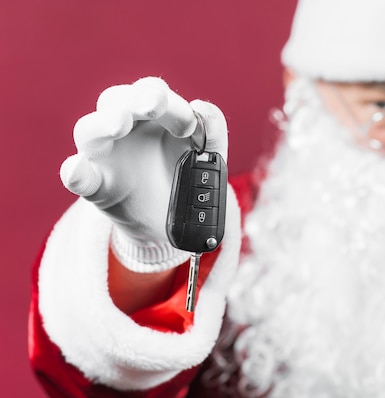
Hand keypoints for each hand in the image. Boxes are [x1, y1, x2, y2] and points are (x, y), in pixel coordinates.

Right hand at [60, 77, 227, 271]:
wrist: (179, 221)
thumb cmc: (189, 177)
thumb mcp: (210, 156)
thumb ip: (213, 131)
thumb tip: (202, 107)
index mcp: (152, 114)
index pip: (151, 91)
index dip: (169, 101)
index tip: (190, 124)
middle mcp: (123, 127)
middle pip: (116, 99)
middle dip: (134, 99)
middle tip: (153, 106)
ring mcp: (105, 156)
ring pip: (89, 130)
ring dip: (103, 123)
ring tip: (119, 124)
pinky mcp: (96, 186)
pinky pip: (78, 176)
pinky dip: (74, 171)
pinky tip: (78, 169)